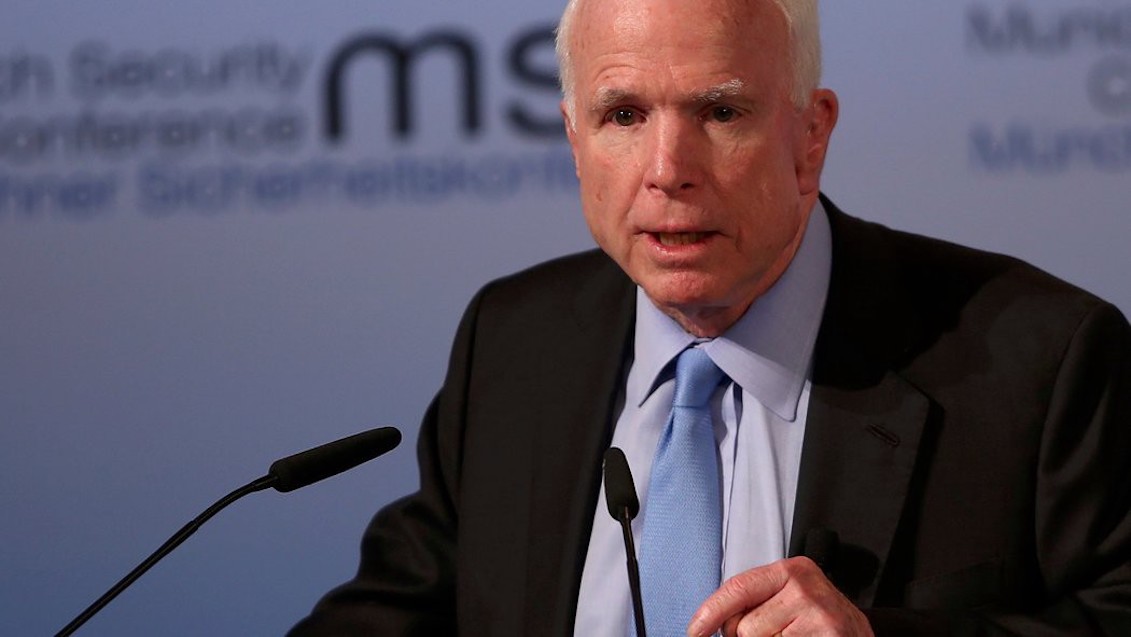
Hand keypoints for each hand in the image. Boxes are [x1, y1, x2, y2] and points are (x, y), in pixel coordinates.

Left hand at [686, 556, 872, 636]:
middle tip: (774, 632)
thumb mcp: (788, 596)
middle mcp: (805, 589)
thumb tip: (710, 623)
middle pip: (744, 626)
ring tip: (791, 636)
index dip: (710, 613)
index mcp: (791, 571)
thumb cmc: (818, 617)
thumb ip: (754, 600)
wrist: (859, 634)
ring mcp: (818, 616)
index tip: (695, 631)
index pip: (737, 588)